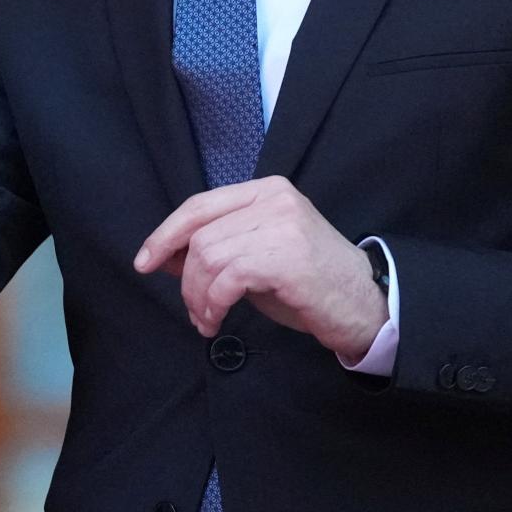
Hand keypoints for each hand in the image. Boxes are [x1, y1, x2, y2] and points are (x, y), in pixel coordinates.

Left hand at [134, 176, 386, 356]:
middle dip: (183, 277)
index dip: (166, 234)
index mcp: (266, 190)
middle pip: (200, 234)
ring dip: (197, 296)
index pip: (200, 205)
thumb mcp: (258, 256)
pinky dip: (213, 303)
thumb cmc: (311, 283)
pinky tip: (216, 321)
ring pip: (209, 257)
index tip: (145, 262)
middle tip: (191, 309)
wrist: (367, 305)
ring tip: (206, 319)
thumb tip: (164, 256)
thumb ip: (218, 248)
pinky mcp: (286, 256)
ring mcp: (282, 224)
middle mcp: (274, 199)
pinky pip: (227, 278)